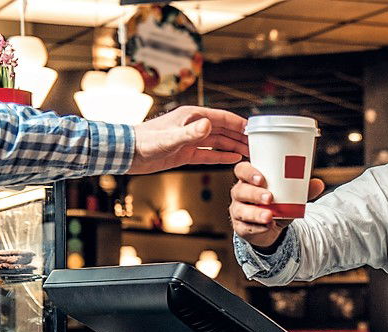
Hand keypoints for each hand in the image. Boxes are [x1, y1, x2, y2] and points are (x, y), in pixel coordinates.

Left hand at [128, 106, 249, 174]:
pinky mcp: (186, 153)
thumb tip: (210, 125)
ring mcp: (191, 139)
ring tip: (252, 153)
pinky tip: (234, 158)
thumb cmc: (145, 141)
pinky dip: (222, 156)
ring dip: (235, 146)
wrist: (128, 153)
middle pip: (225, 130)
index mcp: (193, 116)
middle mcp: (194, 126)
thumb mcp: (170, 138)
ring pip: (219, 142)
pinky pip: (209, 154)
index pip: (224, 118)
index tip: (256, 129)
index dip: (241, 123)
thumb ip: (191, 133)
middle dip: (242, 136)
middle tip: (260, 144)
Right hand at [230, 161, 324, 248]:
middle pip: (240, 191)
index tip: (261, 178)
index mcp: (249, 180)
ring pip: (241, 211)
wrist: (272, 227)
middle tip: (270, 198)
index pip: (241, 170)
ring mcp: (238, 211)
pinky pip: (246, 227)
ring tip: (269, 216)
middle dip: (254, 194)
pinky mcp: (240, 227)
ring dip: (256, 213)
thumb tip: (319, 184)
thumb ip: (303, 190)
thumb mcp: (290, 196)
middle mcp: (240, 194)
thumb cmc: (277, 204)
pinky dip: (257, 228)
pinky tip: (267, 227)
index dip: (248, 173)